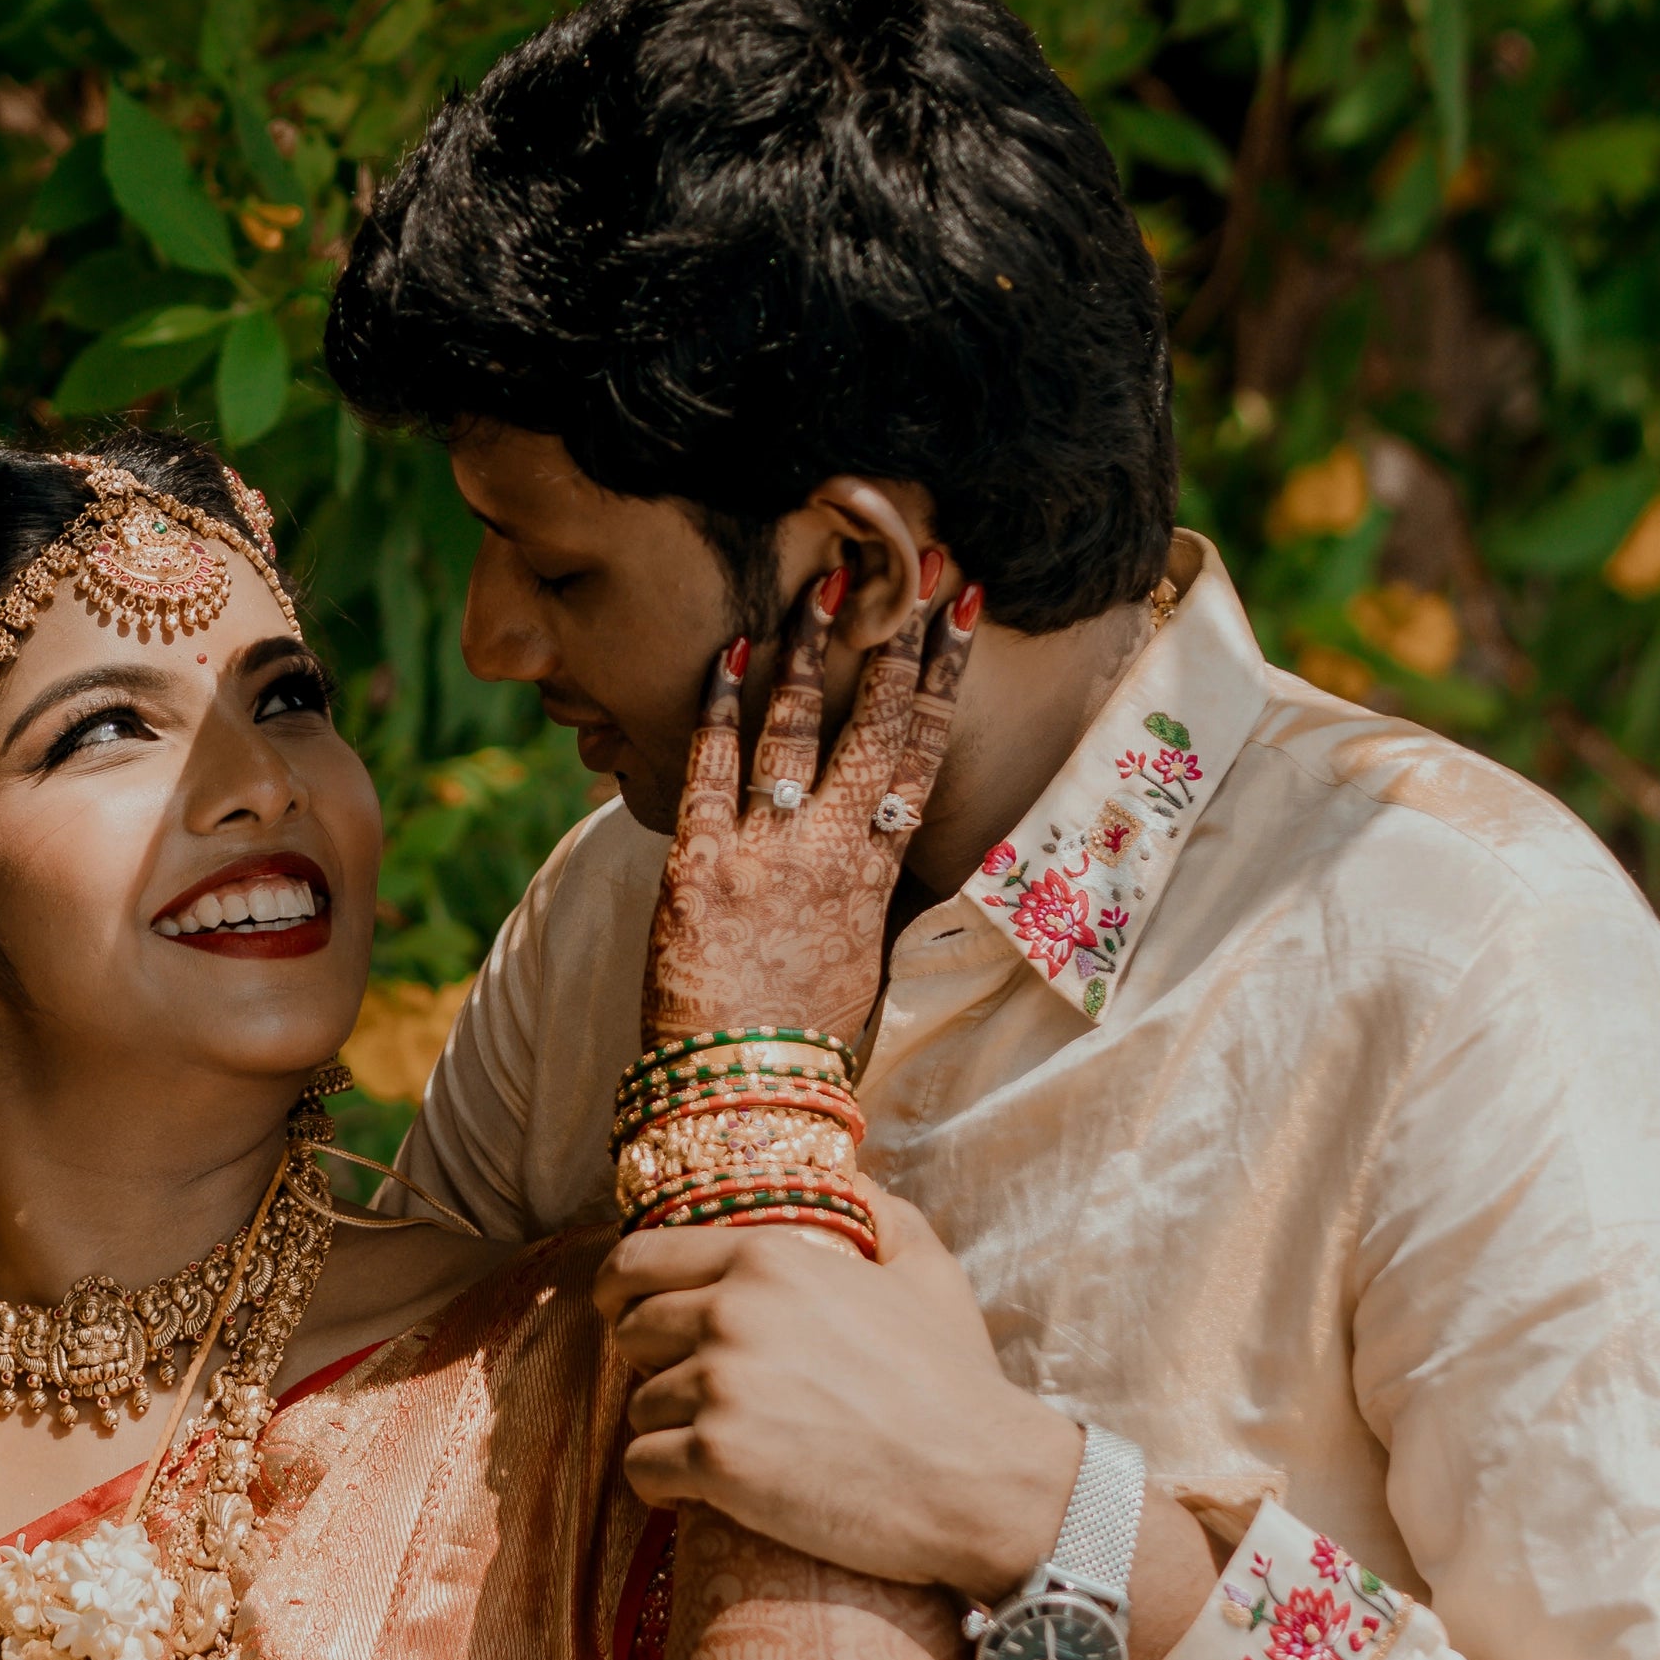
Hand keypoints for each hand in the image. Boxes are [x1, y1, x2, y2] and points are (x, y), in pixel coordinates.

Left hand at [603, 1181, 1221, 1656]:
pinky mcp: (717, 1461)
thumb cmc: (956, 1380)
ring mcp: (720, 1386)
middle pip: (631, 1332)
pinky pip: (643, 1469)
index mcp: (767, 1258)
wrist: (982, 1479)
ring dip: (668, 1431)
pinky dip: (660, 1486)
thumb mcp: (927, 1271)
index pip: (638, 1259)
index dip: (618, 1289)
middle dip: (651, 1366)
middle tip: (692, 1397)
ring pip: (639, 1407)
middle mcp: (731, 1312)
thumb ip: (880, 1212)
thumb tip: (851, 1179)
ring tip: (717, 1451)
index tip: (621, 1312)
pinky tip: (693, 1495)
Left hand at [639, 577, 977, 1054]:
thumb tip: (880, 842)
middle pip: (875, 726)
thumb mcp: (859, 960)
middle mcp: (829, 851)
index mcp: (876, 874)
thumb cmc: (801, 1038)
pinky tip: (730, 650)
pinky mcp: (697, 864)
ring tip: (825, 586)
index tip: (961, 613)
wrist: (741, 1093)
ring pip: (797, 732)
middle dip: (897, 640)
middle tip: (916, 566)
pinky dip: (719, 706)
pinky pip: (709, 767)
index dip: (944, 676)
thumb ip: (867, 891)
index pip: (922, 754)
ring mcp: (765, 853)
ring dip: (813, 653)